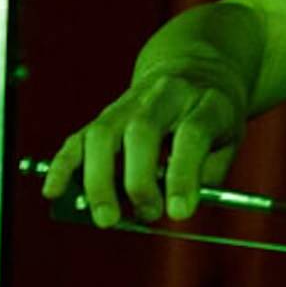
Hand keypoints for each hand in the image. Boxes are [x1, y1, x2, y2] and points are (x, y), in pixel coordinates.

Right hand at [40, 61, 246, 227]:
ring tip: (105, 217)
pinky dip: (64, 166)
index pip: (192, 134)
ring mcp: (131, 101)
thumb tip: (173, 205)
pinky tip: (54, 191)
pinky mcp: (105, 113)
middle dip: (138, 179)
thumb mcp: (231, 140)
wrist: (193, 69)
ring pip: (103, 132)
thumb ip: (209, 173)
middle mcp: (166, 93)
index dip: (183, 175)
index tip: (178, 212)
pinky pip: (79, 137)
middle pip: (141, 129)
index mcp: (207, 99)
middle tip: (144, 214)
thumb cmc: (212, 114)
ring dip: (99, 179)